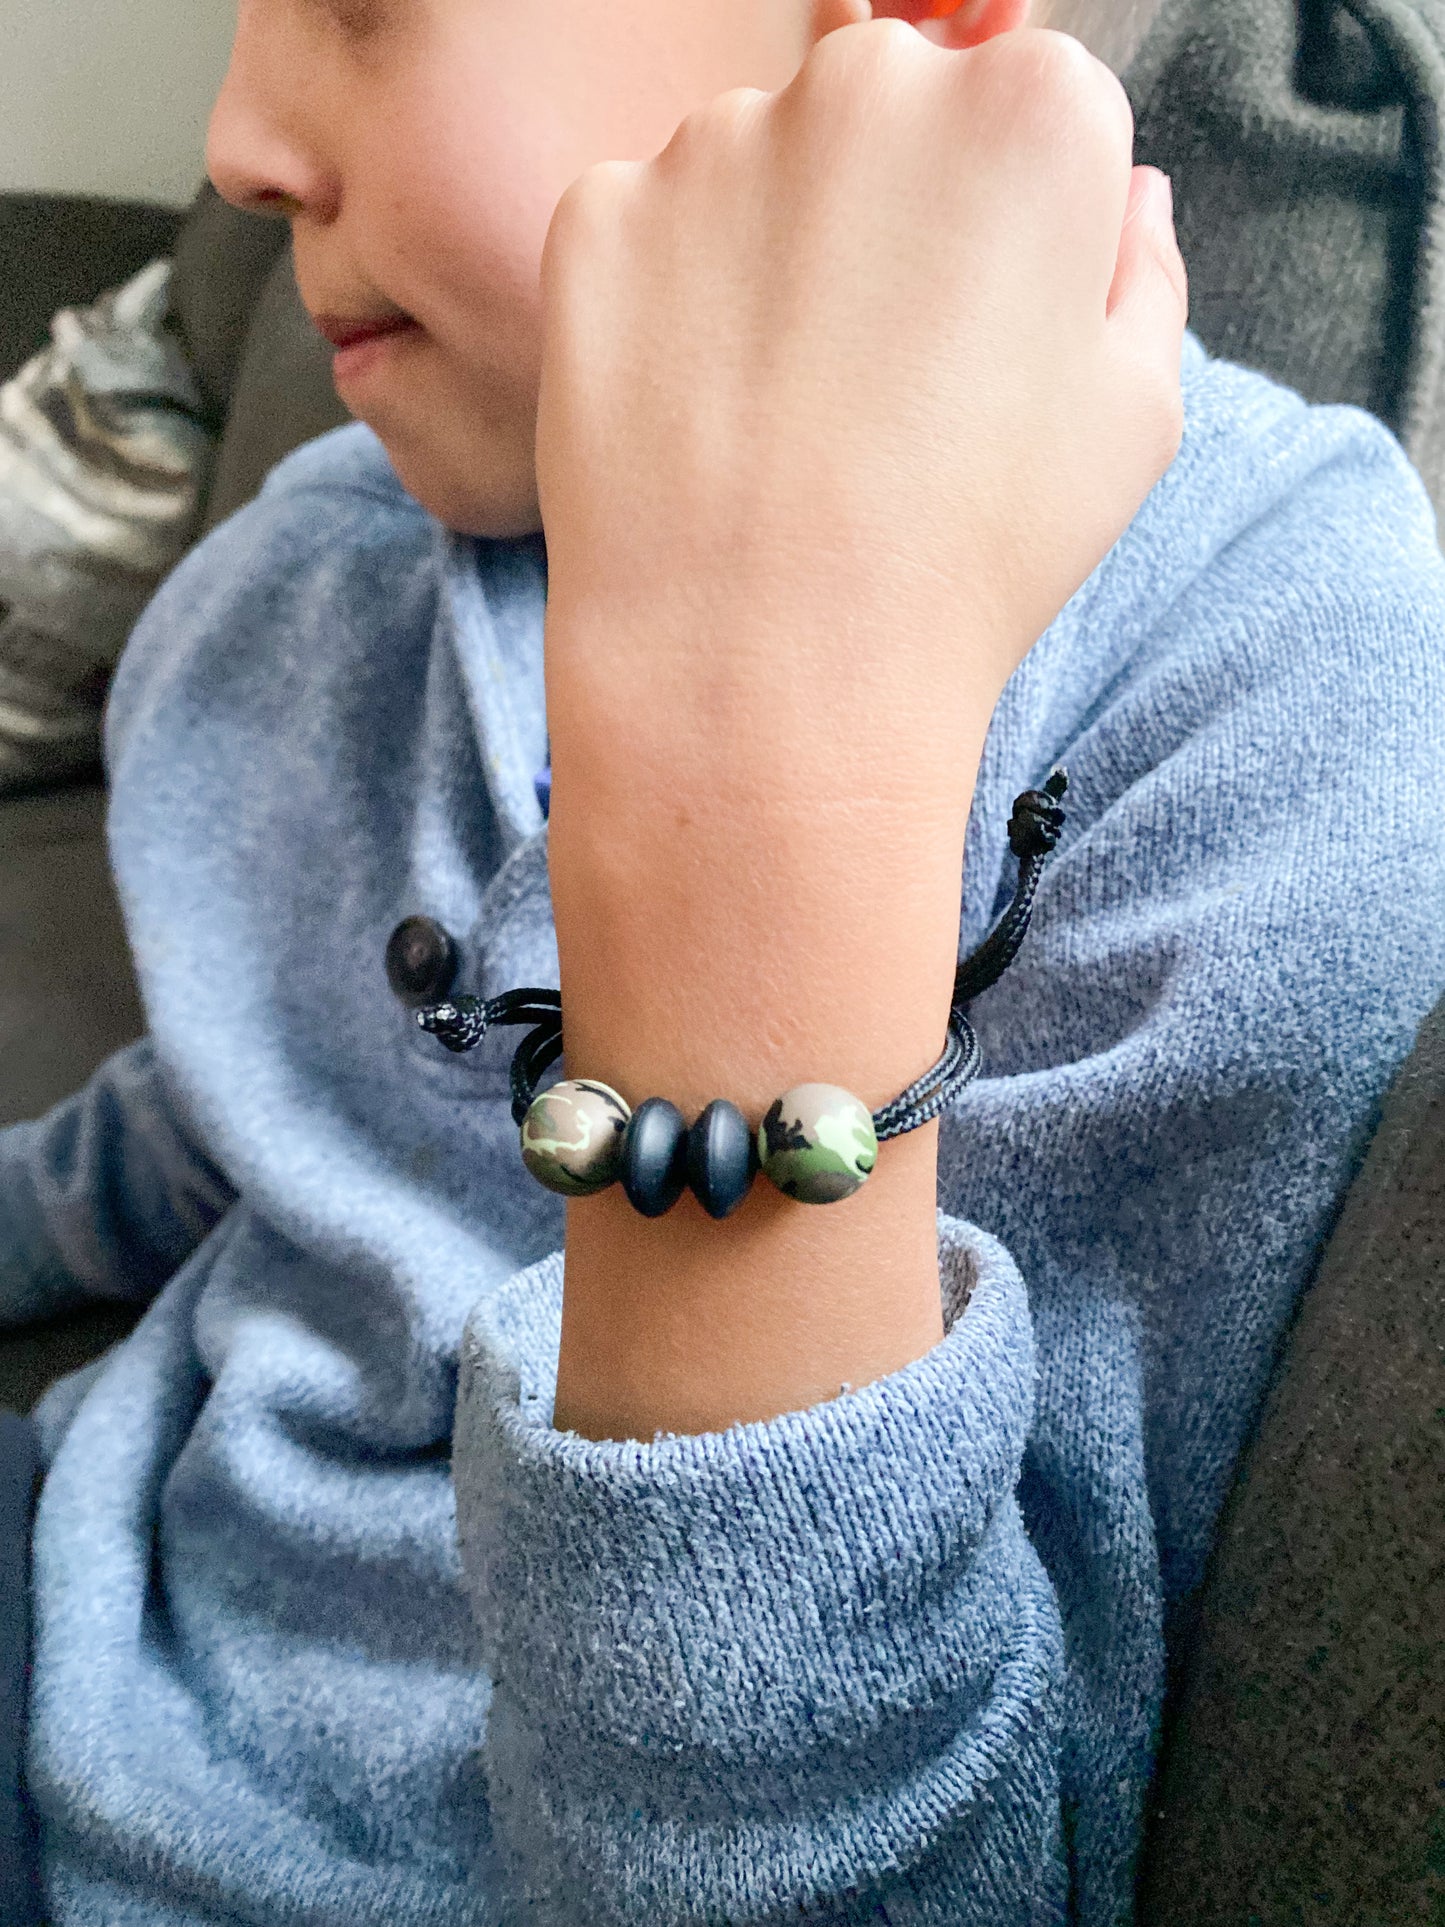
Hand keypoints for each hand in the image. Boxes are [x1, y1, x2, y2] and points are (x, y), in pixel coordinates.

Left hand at [535, 15, 1190, 1438]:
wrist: (771, 733)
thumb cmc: (963, 627)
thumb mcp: (1122, 449)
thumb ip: (1118, 298)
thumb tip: (1087, 233)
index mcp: (1041, 148)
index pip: (1022, 82)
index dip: (985, 241)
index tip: (956, 342)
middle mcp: (880, 120)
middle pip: (880, 111)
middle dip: (882, 258)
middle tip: (869, 424)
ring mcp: (723, 174)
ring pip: (758, 175)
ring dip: (773, 298)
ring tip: (787, 469)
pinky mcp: (597, 247)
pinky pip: (652, 249)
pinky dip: (672, 338)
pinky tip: (704, 464)